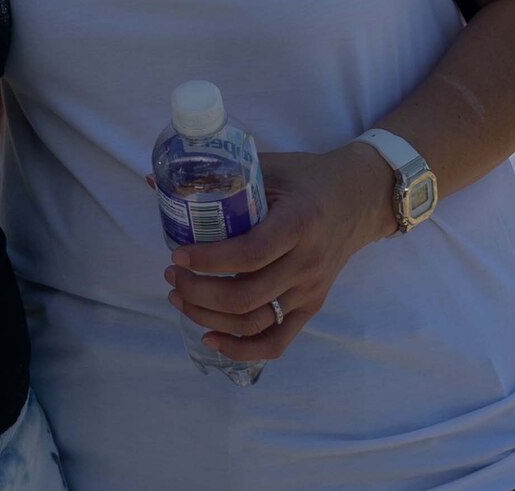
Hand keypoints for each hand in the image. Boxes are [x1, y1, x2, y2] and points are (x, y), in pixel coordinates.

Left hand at [162, 146, 390, 363]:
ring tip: (179, 297)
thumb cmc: (306, 178)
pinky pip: (277, 342)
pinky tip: (210, 338)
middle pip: (245, 297)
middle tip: (171, 277)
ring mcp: (311, 290)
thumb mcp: (268, 166)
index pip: (250, 254)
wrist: (359, 199)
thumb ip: (218, 175)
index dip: (208, 260)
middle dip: (198, 292)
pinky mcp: (311, 307)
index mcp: (298, 222)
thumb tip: (154, 181)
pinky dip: (240, 349)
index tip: (177, 255)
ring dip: (208, 317)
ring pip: (253, 322)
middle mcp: (307, 262)